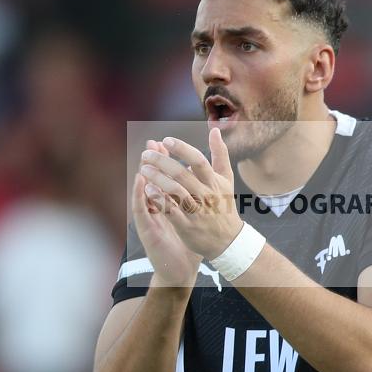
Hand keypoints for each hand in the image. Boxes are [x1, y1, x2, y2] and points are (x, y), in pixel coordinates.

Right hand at [132, 139, 201, 285]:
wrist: (181, 267)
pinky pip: (142, 210)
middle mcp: (157, 207)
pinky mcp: (147, 229)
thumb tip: (200, 176)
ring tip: (143, 159)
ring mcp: (150, 217)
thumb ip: (195, 195)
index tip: (165, 142)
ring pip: (144, 193)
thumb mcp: (193, 216)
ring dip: (143, 176)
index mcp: (168, 201)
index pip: (164, 176)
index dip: (164, 159)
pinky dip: (140, 196)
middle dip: (152, 162)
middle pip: (152, 180)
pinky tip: (141, 184)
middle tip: (150, 145)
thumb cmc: (188, 240)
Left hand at [138, 128, 243, 259]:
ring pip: (175, 192)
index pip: (199, 161)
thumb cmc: (224, 205)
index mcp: (214, 182)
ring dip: (157, 179)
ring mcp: (197, 211)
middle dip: (162, 162)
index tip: (166, 140)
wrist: (228, 240)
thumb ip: (220, 154)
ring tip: (144, 169)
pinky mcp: (187, 226)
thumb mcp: (226, 179)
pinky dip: (159, 199)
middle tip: (146, 154)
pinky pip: (171, 211)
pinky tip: (147, 189)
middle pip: (182, 174)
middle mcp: (206, 195)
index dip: (182, 149)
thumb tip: (214, 130)